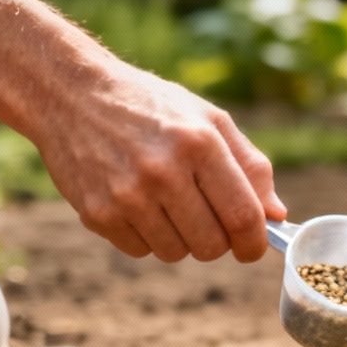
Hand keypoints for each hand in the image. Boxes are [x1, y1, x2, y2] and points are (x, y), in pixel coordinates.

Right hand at [30, 62, 283, 262]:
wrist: (69, 92)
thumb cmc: (151, 107)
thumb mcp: (209, 119)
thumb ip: (250, 166)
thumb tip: (277, 215)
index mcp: (199, 144)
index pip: (243, 217)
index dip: (255, 242)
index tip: (253, 247)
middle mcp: (163, 171)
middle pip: (212, 245)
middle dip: (218, 242)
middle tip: (208, 220)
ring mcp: (126, 194)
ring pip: (176, 253)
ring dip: (181, 240)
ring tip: (168, 204)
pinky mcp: (97, 212)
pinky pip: (140, 251)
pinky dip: (146, 237)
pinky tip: (137, 204)